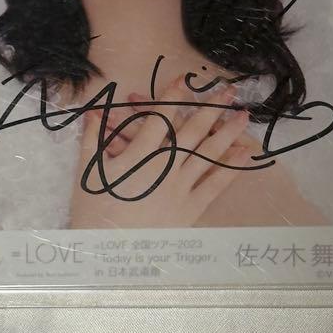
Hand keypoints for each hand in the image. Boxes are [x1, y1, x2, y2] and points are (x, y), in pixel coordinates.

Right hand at [68, 74, 251, 228]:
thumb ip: (92, 138)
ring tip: (244, 115)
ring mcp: (180, 189)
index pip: (160, 118)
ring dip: (227, 132)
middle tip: (229, 89)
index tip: (186, 78)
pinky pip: (214, 185)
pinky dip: (230, 168)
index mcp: (138, 156)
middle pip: (192, 131)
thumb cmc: (94, 211)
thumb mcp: (87, 172)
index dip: (173, 95)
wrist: (108, 254)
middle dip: (211, 107)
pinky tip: (244, 154)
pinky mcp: (190, 209)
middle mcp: (164, 169)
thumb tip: (94, 109)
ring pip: (208, 154)